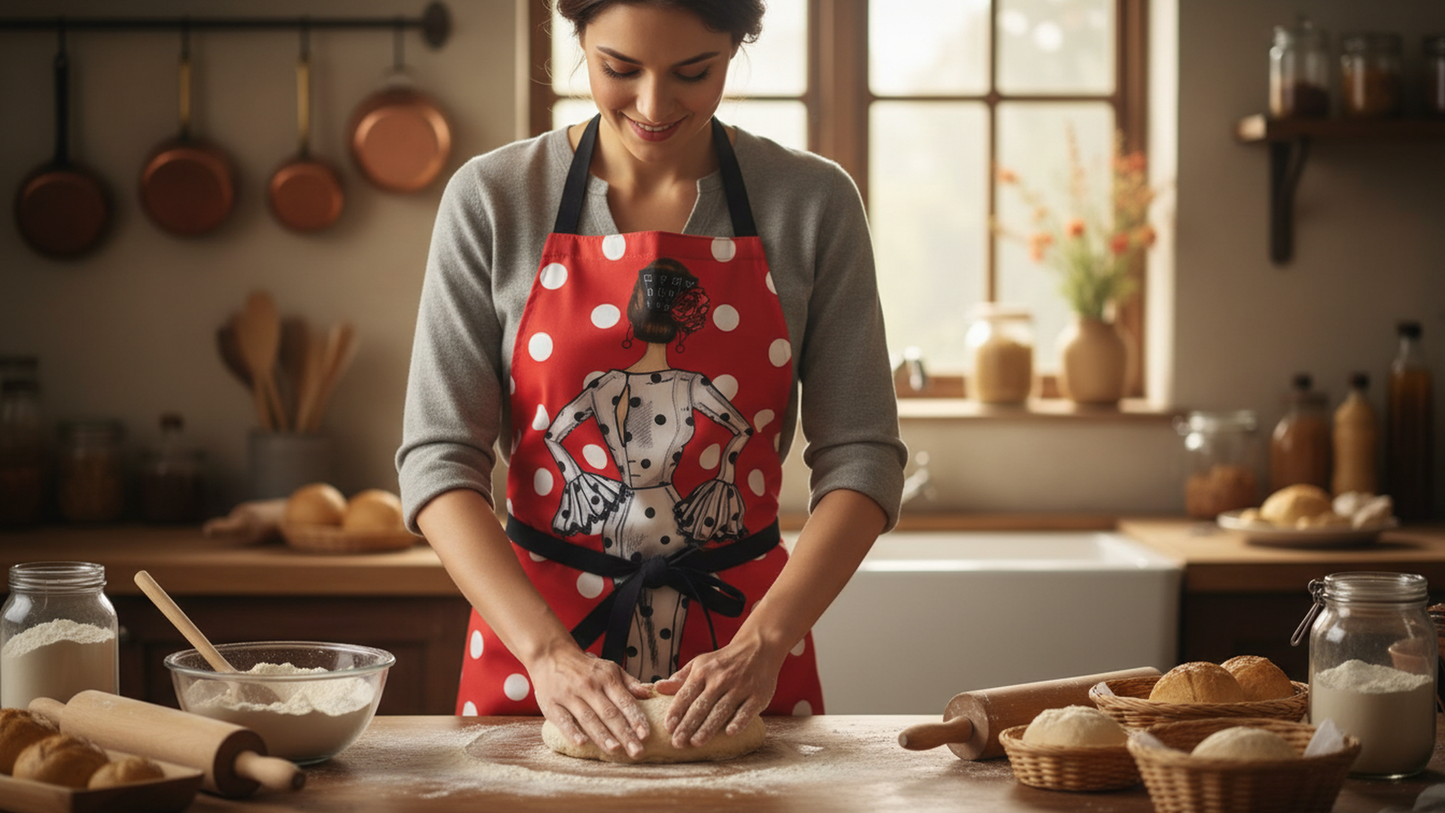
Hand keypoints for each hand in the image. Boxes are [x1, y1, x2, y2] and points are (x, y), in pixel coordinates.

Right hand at [530, 645, 653, 758]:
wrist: (551, 655)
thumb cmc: (585, 667)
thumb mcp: (609, 668)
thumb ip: (629, 682)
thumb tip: (648, 694)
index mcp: (606, 678)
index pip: (624, 701)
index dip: (636, 718)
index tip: (646, 735)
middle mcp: (589, 686)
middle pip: (610, 713)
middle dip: (625, 734)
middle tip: (637, 752)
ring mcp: (569, 695)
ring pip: (589, 718)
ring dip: (603, 735)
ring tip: (615, 750)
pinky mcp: (552, 704)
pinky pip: (563, 720)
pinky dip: (572, 732)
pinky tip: (582, 744)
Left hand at [654, 633, 779, 748]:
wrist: (758, 647)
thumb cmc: (723, 661)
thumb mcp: (700, 664)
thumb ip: (680, 679)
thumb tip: (658, 688)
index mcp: (703, 671)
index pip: (686, 694)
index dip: (676, 711)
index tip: (668, 728)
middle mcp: (721, 679)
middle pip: (701, 705)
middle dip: (688, 725)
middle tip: (677, 743)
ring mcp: (740, 687)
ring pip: (722, 710)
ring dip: (708, 727)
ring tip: (696, 742)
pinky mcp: (758, 695)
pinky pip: (747, 710)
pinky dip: (739, 721)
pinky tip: (730, 733)